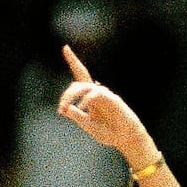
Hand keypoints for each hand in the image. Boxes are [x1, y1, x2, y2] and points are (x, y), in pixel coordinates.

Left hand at [56, 45, 154, 163]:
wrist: (126, 139)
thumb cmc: (109, 133)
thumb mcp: (88, 125)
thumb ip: (78, 116)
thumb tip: (65, 109)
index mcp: (90, 97)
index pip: (80, 76)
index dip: (74, 61)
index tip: (65, 47)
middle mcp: (97, 93)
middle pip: (79, 82)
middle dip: (67, 94)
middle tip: (61, 109)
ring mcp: (105, 95)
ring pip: (85, 86)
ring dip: (72, 96)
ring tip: (65, 108)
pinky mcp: (113, 99)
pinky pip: (96, 94)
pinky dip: (86, 100)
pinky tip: (82, 108)